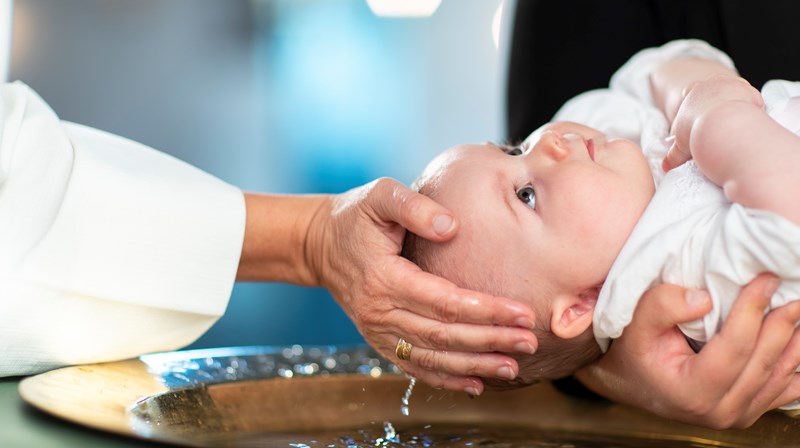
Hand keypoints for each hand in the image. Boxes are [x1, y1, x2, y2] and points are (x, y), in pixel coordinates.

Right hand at [306, 178, 537, 394]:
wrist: (319, 244)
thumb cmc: (355, 215)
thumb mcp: (380, 196)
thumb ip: (415, 207)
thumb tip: (452, 226)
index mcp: (384, 278)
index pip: (444, 301)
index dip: (486, 309)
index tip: (522, 312)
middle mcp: (379, 312)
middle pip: (443, 336)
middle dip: (490, 341)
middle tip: (530, 342)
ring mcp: (377, 331)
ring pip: (431, 358)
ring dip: (474, 366)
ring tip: (513, 367)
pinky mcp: (379, 340)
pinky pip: (414, 366)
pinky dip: (445, 379)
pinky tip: (476, 384)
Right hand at [576, 274, 799, 428]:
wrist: (630, 381)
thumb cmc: (632, 351)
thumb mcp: (633, 323)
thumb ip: (661, 306)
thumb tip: (703, 299)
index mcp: (691, 392)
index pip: (733, 348)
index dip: (751, 311)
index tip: (765, 279)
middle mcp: (719, 412)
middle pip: (762, 361)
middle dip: (781, 322)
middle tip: (794, 289)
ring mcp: (737, 417)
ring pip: (780, 376)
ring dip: (795, 341)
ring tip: (799, 309)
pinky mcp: (748, 413)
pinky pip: (784, 390)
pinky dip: (795, 363)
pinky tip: (798, 338)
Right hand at [663, 74, 763, 171]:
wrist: (717, 122)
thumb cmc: (695, 129)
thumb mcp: (680, 144)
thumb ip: (674, 154)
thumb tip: (665, 167)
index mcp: (692, 91)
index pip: (690, 90)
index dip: (696, 102)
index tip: (699, 115)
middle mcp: (711, 83)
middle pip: (716, 87)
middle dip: (718, 101)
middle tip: (719, 121)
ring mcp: (731, 83)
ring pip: (736, 91)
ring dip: (736, 105)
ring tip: (735, 125)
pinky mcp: (749, 89)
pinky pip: (753, 99)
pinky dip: (753, 110)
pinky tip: (749, 123)